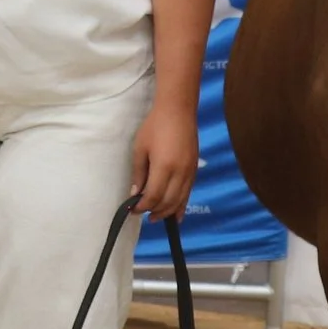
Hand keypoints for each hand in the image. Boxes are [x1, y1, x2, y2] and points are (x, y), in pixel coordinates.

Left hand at [130, 104, 199, 221]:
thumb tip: (136, 194)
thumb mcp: (140, 148)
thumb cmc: (155, 126)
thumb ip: (139, 173)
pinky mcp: (195, 170)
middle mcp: (180, 173)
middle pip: (167, 202)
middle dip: (154, 211)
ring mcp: (190, 172)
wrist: (178, 111)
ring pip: (180, 200)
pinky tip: (176, 215)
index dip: (142, 206)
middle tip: (141, 213)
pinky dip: (181, 206)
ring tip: (155, 217)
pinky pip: (188, 193)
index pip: (153, 196)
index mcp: (164, 167)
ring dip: (167, 211)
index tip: (132, 209)